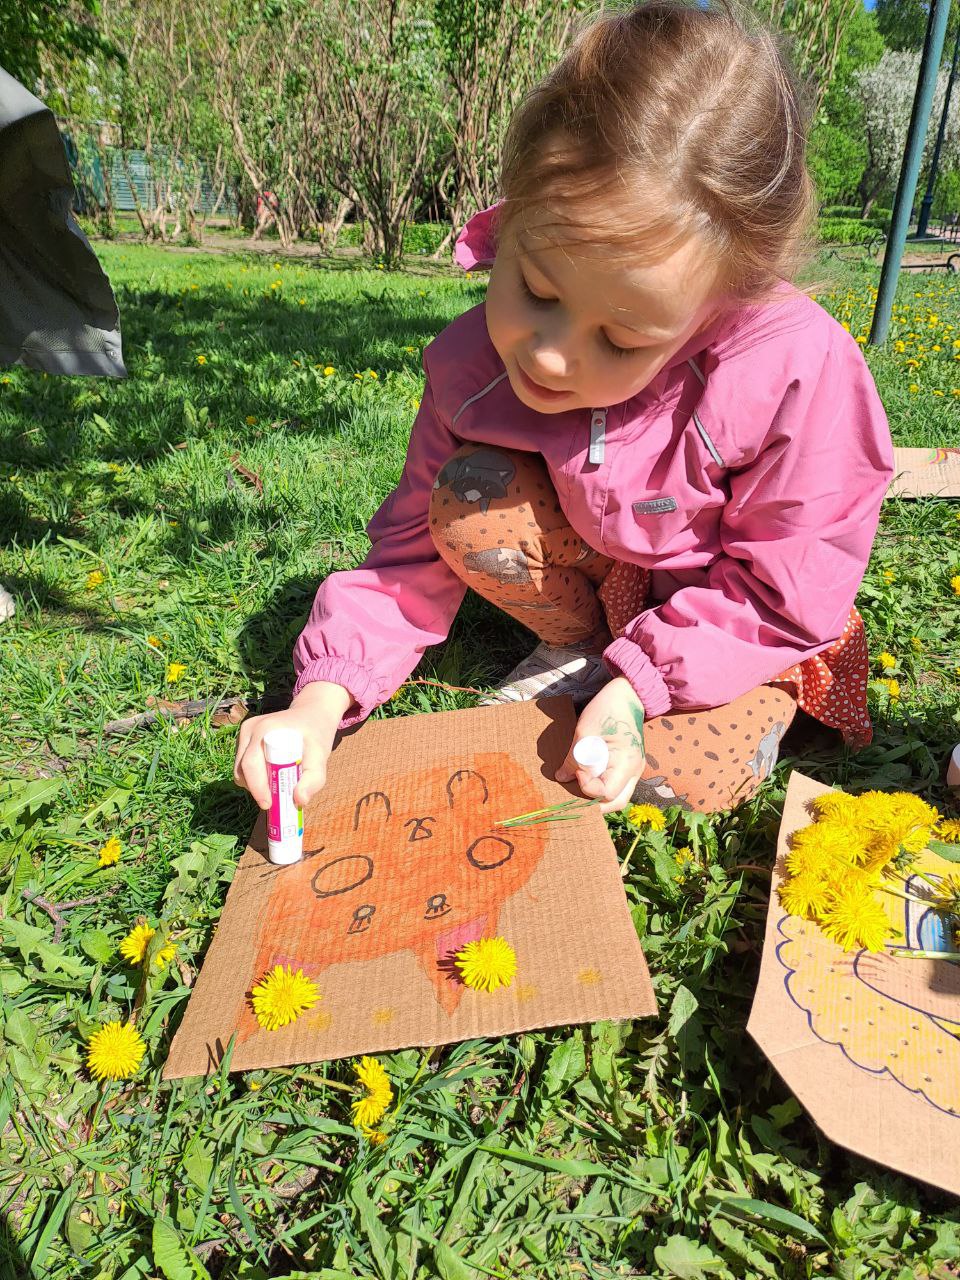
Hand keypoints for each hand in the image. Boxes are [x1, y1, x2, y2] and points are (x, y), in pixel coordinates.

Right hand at [233, 681, 352, 808]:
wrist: (312, 713)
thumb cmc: (316, 733)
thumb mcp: (321, 755)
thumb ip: (314, 779)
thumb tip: (299, 801)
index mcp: (265, 729)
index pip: (251, 764)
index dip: (257, 787)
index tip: (268, 805)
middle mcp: (250, 729)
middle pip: (242, 769)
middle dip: (256, 789)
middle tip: (275, 801)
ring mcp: (245, 732)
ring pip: (240, 769)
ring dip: (255, 784)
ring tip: (277, 784)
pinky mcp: (244, 738)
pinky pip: (242, 765)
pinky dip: (254, 776)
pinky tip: (272, 775)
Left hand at [555, 676, 645, 813]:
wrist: (628, 695)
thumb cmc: (607, 709)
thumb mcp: (585, 732)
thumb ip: (574, 758)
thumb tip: (561, 778)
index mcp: (627, 762)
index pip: (607, 793)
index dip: (587, 787)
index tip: (576, 772)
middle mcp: (634, 771)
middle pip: (616, 802)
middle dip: (593, 804)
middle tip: (573, 796)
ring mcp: (633, 769)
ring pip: (617, 796)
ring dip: (597, 796)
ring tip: (577, 787)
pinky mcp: (627, 765)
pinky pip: (615, 784)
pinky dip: (600, 785)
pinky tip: (585, 777)